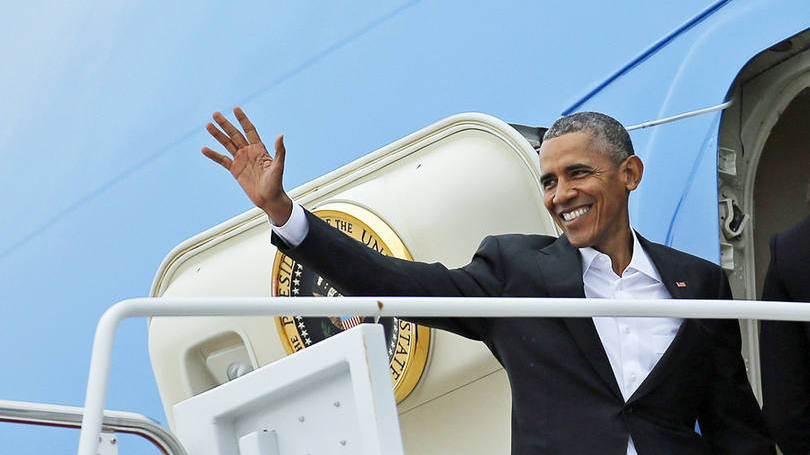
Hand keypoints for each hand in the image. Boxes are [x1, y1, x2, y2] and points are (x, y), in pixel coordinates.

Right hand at [202, 107, 292, 224]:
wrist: (269, 199)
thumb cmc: (276, 183)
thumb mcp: (278, 166)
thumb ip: (279, 151)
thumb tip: (280, 135)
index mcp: (259, 148)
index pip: (249, 130)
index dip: (243, 120)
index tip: (235, 109)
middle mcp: (249, 152)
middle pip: (235, 134)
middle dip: (225, 124)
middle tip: (215, 113)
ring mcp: (241, 160)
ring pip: (227, 144)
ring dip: (217, 135)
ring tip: (208, 125)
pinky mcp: (235, 170)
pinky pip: (222, 160)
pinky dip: (213, 155)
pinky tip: (204, 149)